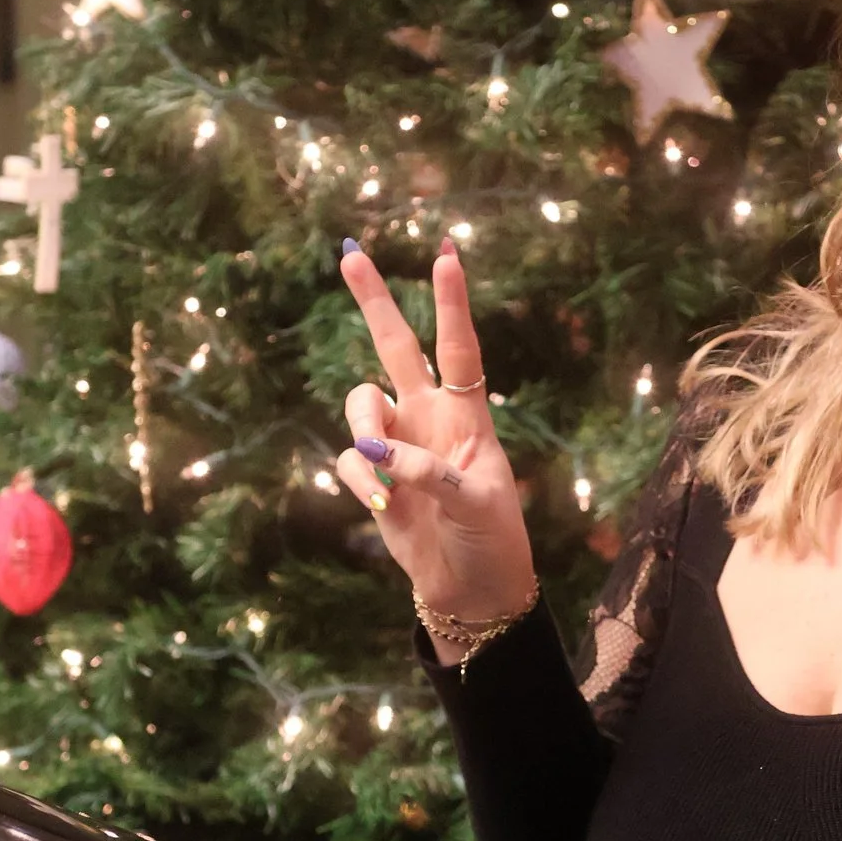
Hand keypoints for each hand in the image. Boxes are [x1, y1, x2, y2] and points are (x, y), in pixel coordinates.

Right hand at [334, 240, 536, 662]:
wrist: (473, 588)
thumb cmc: (492, 539)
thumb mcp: (476, 503)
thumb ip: (428, 472)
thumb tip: (376, 450)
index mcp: (467, 414)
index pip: (459, 348)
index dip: (452, 303)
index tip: (447, 254)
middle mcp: (428, 418)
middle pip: (395, 346)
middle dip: (373, 301)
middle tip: (350, 252)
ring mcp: (397, 445)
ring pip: (359, 404)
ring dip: (363, 428)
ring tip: (384, 477)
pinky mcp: (373, 478)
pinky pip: (349, 460)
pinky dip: (360, 480)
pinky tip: (383, 505)